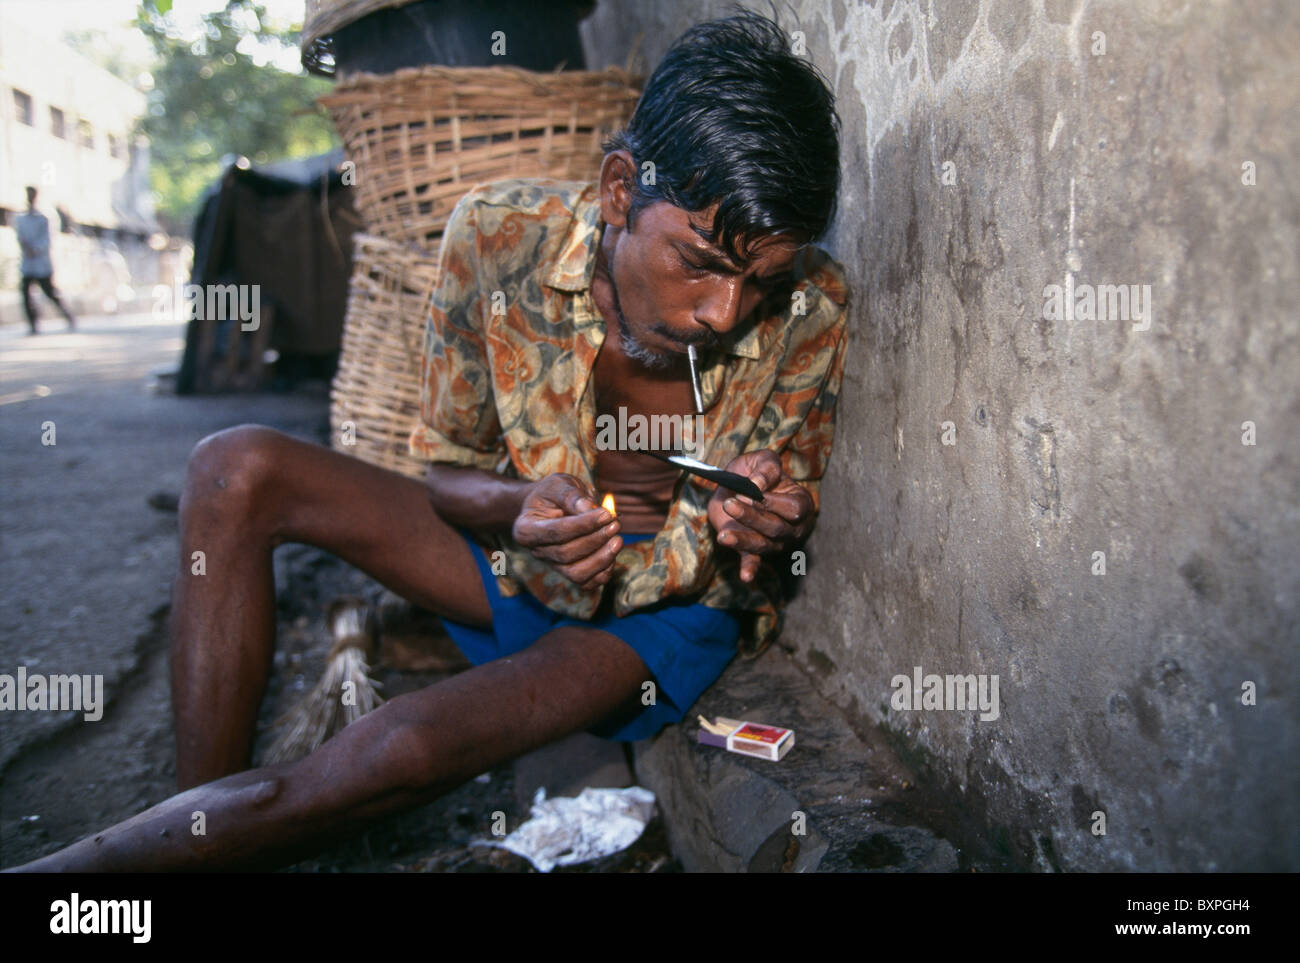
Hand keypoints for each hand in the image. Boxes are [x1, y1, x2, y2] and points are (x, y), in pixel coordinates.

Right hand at [512, 473, 621, 588]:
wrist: (550, 506)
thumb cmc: (554, 494)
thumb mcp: (559, 485)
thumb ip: (572, 496)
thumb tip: (592, 510)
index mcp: (525, 529)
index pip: (556, 532)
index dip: (584, 525)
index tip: (607, 514)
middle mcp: (536, 551)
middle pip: (566, 554)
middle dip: (595, 540)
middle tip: (615, 524)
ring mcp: (552, 565)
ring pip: (576, 574)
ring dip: (601, 559)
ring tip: (618, 540)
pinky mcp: (568, 573)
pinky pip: (586, 583)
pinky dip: (603, 572)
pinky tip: (613, 553)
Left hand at [707, 450, 813, 582]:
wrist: (736, 485)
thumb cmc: (755, 472)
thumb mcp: (763, 459)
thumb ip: (766, 467)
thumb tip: (758, 485)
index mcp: (800, 502)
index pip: (794, 508)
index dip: (774, 502)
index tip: (753, 491)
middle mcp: (791, 526)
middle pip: (776, 528)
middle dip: (752, 517)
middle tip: (730, 503)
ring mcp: (774, 541)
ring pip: (762, 545)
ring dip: (743, 540)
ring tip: (724, 535)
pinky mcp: (754, 549)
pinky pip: (754, 561)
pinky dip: (750, 569)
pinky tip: (746, 577)